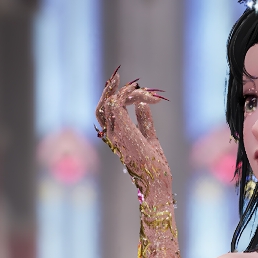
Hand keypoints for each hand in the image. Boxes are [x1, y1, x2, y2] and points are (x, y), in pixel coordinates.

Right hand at [95, 67, 172, 206]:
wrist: (156, 180)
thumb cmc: (154, 166)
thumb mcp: (150, 138)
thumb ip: (145, 121)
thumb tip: (143, 104)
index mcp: (116, 138)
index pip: (105, 114)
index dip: (111, 98)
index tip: (124, 86)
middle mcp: (111, 136)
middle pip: (101, 107)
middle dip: (109, 91)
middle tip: (118, 77)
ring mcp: (114, 134)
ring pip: (109, 103)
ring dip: (124, 92)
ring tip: (140, 88)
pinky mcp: (122, 131)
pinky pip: (118, 104)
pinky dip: (129, 95)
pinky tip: (142, 94)